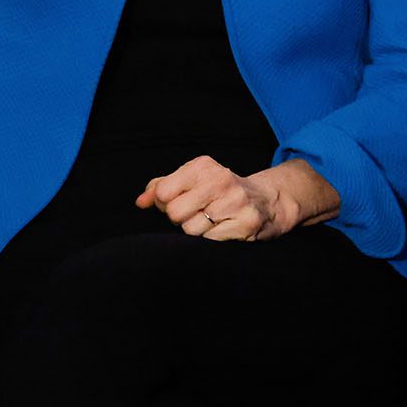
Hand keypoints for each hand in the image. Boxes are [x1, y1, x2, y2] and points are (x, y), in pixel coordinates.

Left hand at [137, 156, 338, 241]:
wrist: (266, 201)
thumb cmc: (219, 191)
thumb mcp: (191, 180)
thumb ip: (161, 188)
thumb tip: (140, 202)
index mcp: (203, 166)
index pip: (163, 192)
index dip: (165, 204)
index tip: (179, 201)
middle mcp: (220, 179)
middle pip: (175, 213)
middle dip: (181, 219)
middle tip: (197, 213)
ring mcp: (235, 201)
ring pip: (191, 230)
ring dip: (197, 231)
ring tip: (212, 220)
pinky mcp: (246, 223)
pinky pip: (209, 241)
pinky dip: (212, 239)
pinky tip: (224, 228)